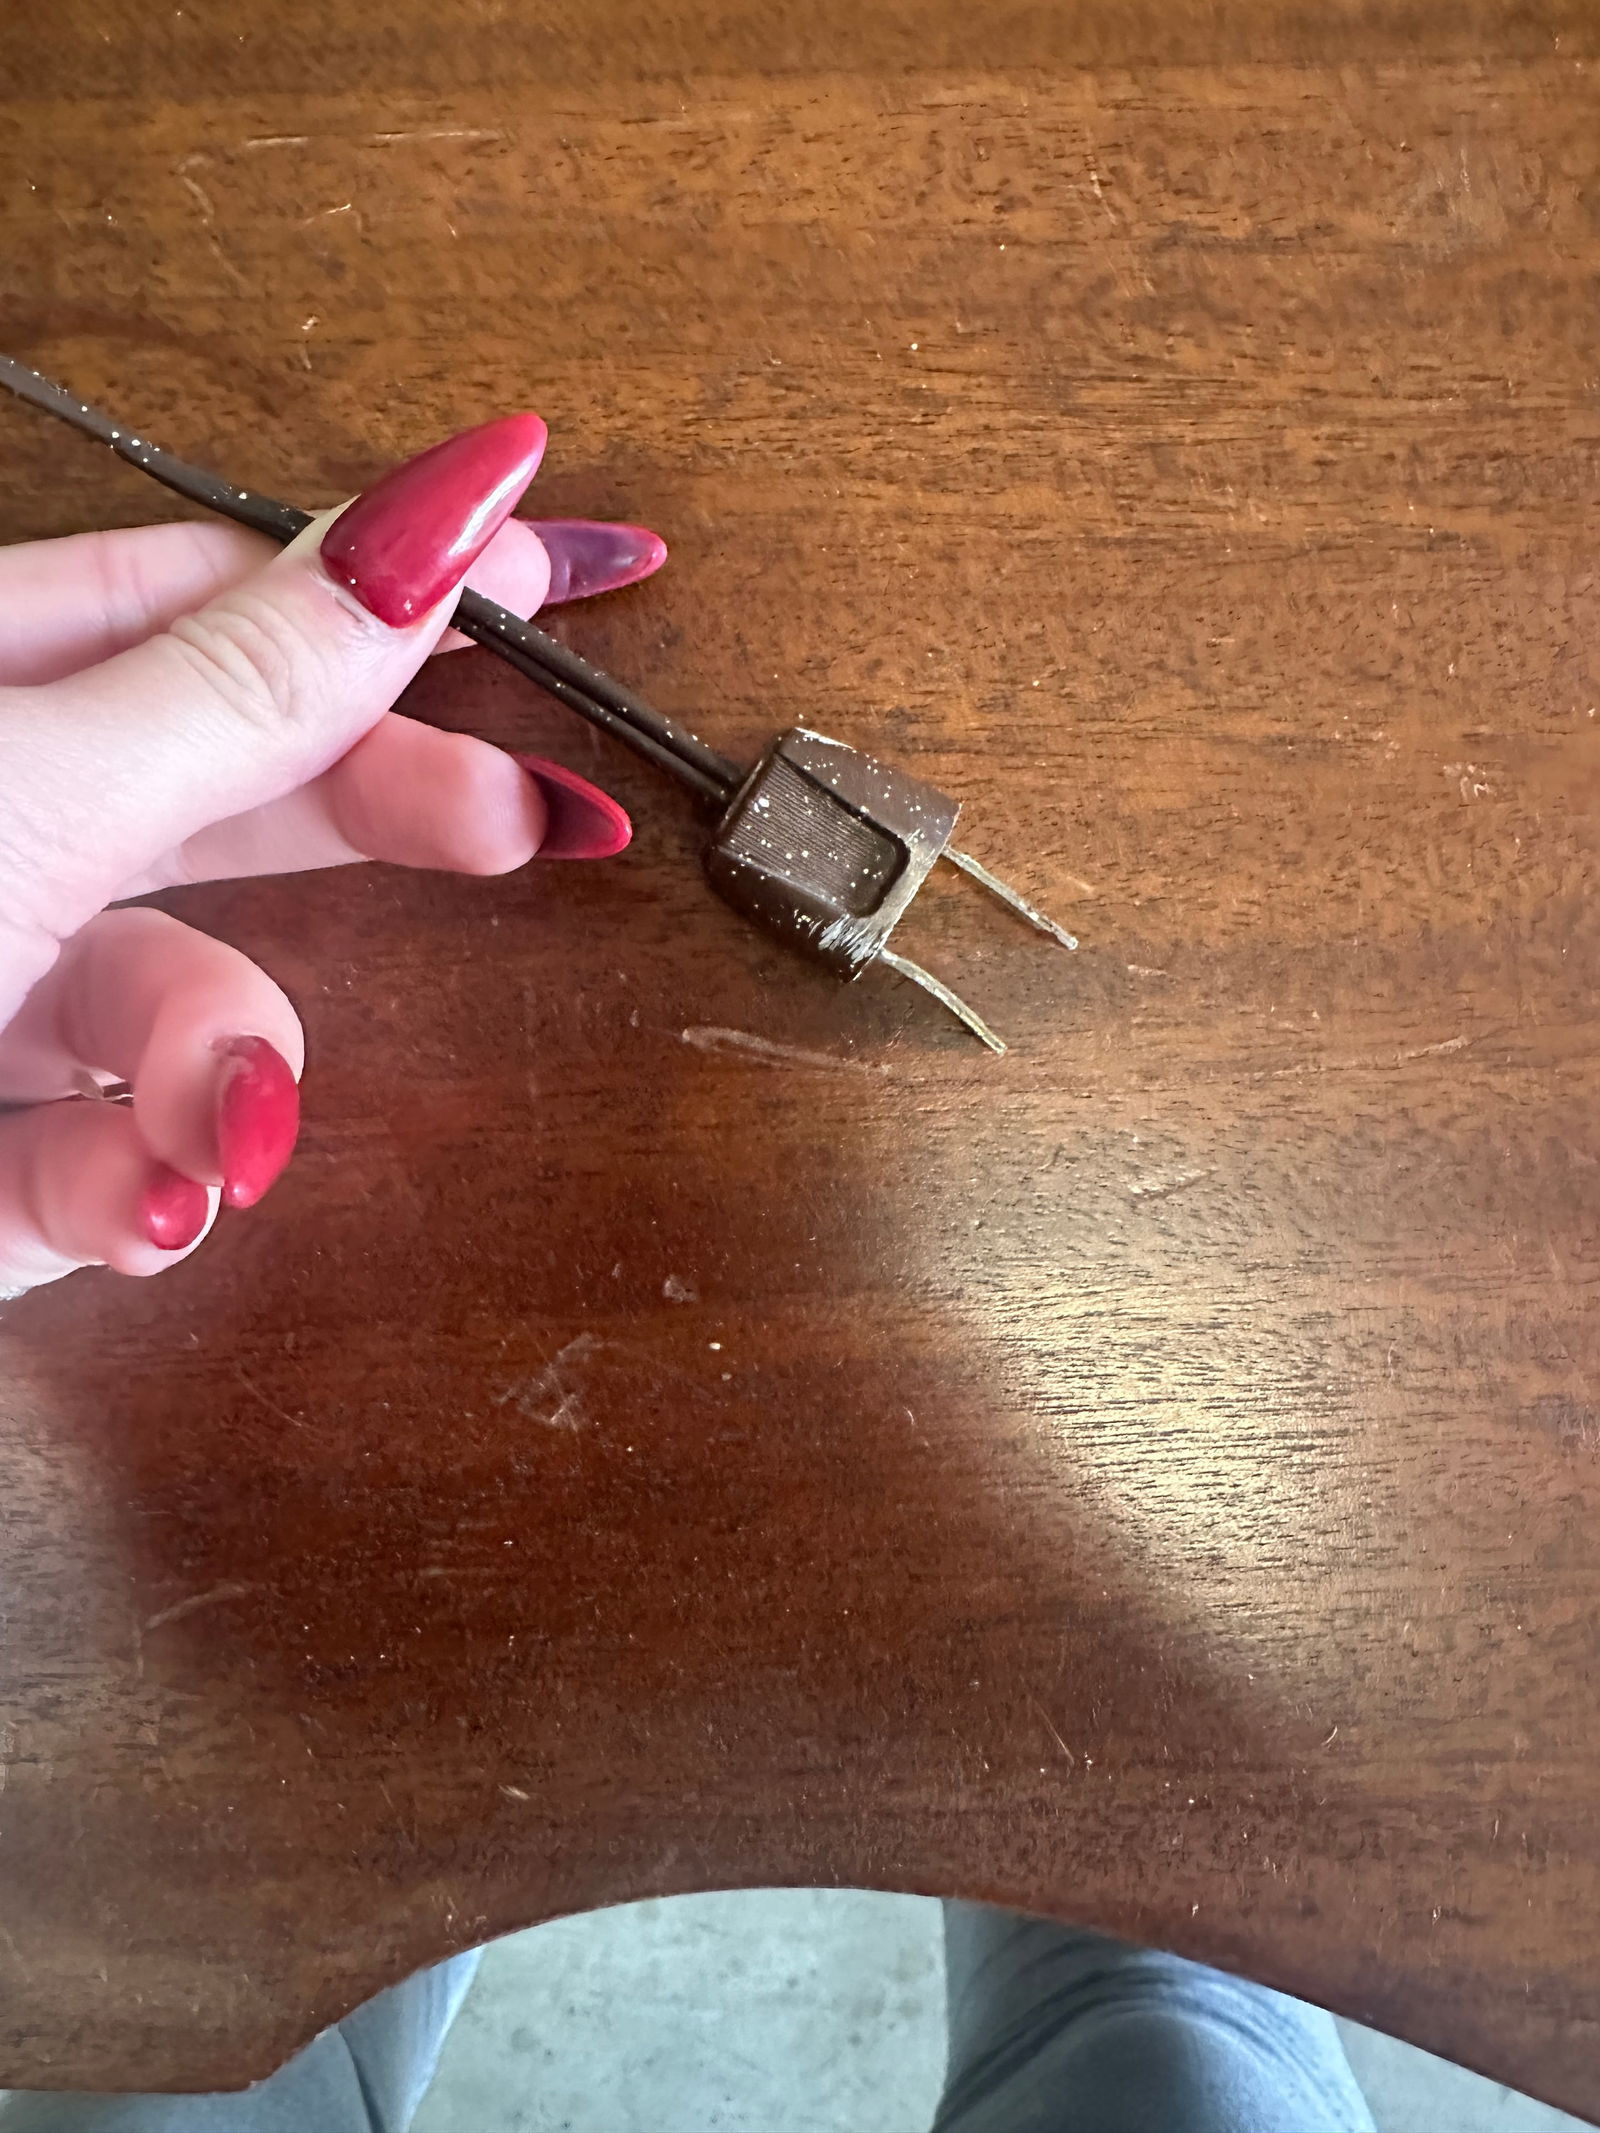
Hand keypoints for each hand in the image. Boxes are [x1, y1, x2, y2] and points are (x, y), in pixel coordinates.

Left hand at [0, 414, 656, 1295]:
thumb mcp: (39, 794)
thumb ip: (244, 684)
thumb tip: (439, 516)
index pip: (226, 603)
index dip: (402, 596)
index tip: (565, 578)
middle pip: (236, 797)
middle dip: (376, 826)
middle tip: (526, 828)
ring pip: (180, 1023)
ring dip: (225, 1078)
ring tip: (214, 1133)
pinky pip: (113, 1170)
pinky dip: (128, 1196)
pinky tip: (127, 1207)